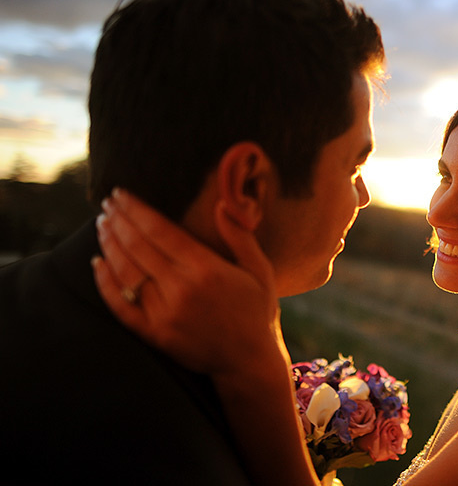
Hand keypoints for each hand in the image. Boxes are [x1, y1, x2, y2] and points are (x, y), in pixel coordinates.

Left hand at [93, 189, 283, 376]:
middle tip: (106, 204)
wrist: (249, 362)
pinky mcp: (154, 334)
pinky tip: (97, 264)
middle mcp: (181, 288)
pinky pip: (121, 305)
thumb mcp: (260, 270)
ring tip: (102, 225)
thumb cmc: (257, 312)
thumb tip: (222, 204)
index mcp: (206, 268)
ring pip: (126, 272)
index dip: (136, 210)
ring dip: (110, 245)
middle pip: (138, 246)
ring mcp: (164, 313)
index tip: (121, 194)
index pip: (160, 230)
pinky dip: (105, 283)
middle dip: (119, 221)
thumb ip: (241, 236)